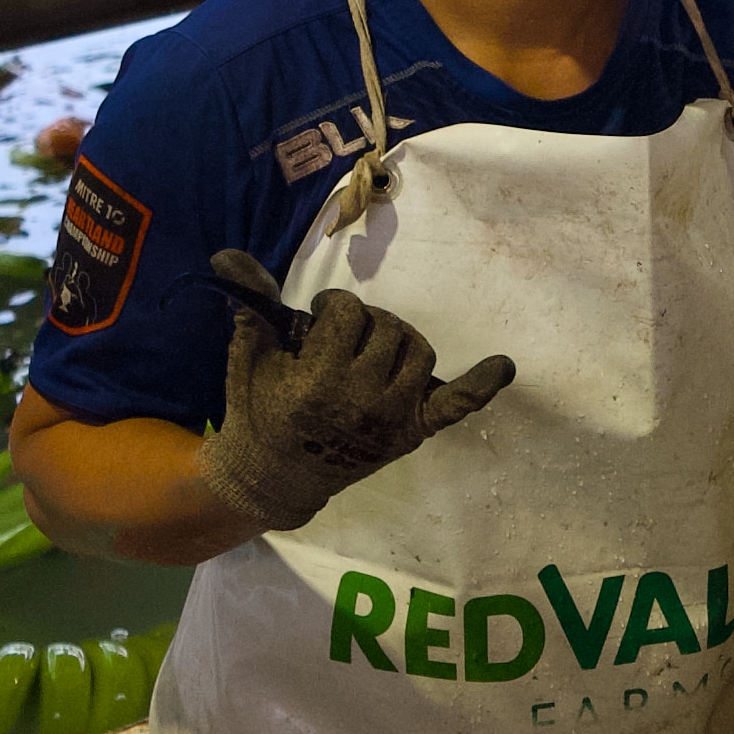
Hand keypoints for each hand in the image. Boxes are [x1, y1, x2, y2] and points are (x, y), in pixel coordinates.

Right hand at [195, 250, 513, 531]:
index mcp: (318, 379)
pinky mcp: (411, 434)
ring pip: (420, 353)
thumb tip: (229, 253)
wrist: (273, 479)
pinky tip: (504, 365)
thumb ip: (251, 305)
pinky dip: (482, 385)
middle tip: (345, 334)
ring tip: (378, 345)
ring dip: (402, 340)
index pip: (349, 314)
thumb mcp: (249, 358)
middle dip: (365, 322)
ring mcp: (392, 418)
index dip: (334, 306)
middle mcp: (361, 398)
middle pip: (387, 329)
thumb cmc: (257, 414)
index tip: (320, 316)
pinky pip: (455, 406)